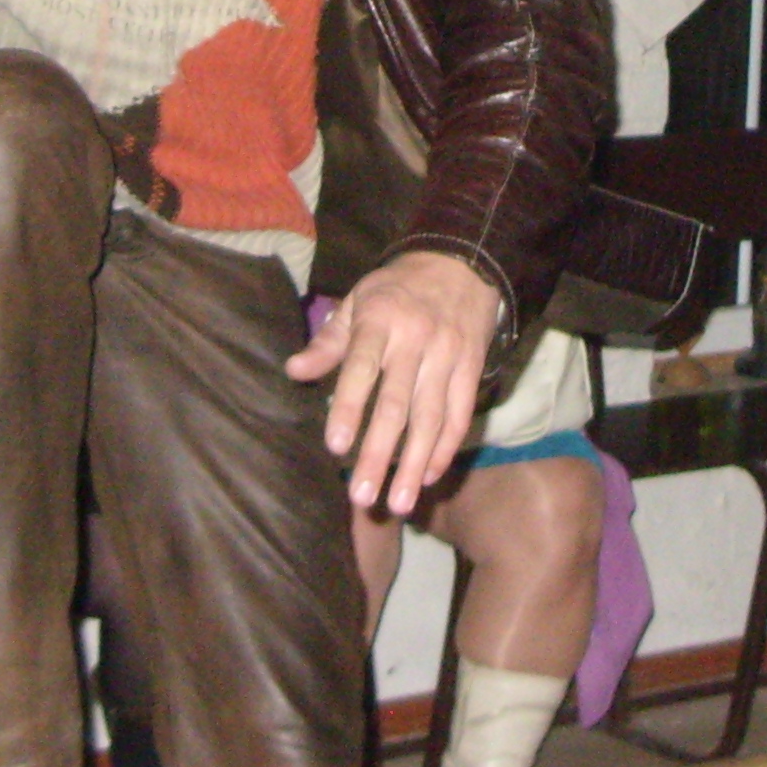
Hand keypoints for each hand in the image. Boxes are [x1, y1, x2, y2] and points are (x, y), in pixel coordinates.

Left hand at [283, 249, 503, 516]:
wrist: (462, 262)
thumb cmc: (397, 289)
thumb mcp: (358, 300)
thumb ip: (329, 341)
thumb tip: (294, 371)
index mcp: (381, 320)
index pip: (362, 368)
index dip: (350, 408)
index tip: (335, 447)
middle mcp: (416, 341)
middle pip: (397, 405)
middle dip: (379, 455)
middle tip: (362, 497)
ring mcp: (448, 356)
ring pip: (431, 419)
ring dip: (414, 465)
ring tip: (399, 504)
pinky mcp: (472, 369)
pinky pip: (460, 415)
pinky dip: (445, 448)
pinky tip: (429, 477)